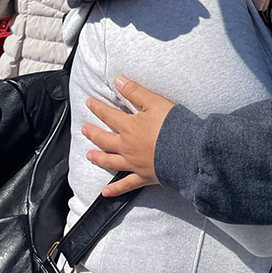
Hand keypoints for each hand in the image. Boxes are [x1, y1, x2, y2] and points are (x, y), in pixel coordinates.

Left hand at [82, 76, 175, 196]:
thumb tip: (118, 80)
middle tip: (84, 129)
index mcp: (129, 127)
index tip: (89, 103)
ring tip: (89, 155)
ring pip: (111, 161)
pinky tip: (105, 192)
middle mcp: (127, 146)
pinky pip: (126, 184)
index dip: (98, 108)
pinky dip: (115, 189)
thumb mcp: (154, 102)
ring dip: (99, 158)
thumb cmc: (172, 125)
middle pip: (105, 139)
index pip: (109, 115)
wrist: (187, 152)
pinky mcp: (144, 176)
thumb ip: (135, 92)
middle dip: (94, 133)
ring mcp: (134, 163)